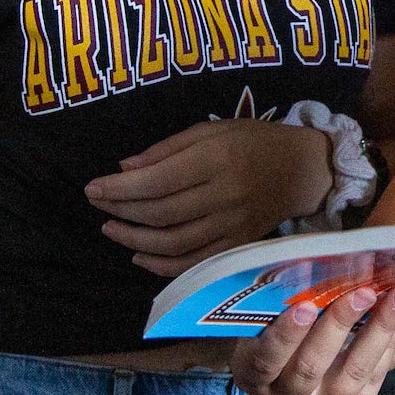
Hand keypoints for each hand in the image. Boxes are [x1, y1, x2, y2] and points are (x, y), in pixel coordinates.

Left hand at [86, 118, 331, 277]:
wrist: (302, 170)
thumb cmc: (253, 141)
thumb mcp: (213, 129)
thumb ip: (168, 148)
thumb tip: (124, 169)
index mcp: (217, 158)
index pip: (158, 180)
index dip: (120, 188)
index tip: (92, 188)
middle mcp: (225, 195)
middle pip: (161, 213)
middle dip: (121, 211)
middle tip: (97, 204)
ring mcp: (232, 225)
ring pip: (173, 243)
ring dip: (134, 239)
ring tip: (111, 228)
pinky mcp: (237, 245)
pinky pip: (193, 263)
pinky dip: (161, 265)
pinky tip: (139, 254)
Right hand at [232, 284, 394, 394]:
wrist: (296, 373)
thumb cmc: (279, 332)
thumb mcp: (267, 322)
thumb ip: (284, 302)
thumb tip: (321, 264)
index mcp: (251, 375)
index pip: (265, 360)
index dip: (285, 336)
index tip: (305, 306)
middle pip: (310, 368)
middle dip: (338, 326)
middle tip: (364, 292)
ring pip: (349, 375)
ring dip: (377, 332)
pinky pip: (371, 380)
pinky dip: (386, 345)